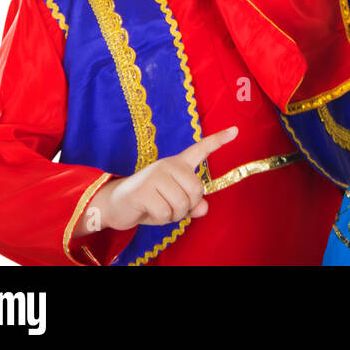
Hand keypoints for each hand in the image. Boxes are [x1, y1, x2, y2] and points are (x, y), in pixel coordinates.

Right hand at [87, 126, 237, 232]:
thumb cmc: (148, 203)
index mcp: (178, 164)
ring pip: (182, 204)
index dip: (219, 140)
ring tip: (158, 208)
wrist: (114, 205)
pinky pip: (166, 213)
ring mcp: (155, 176)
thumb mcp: (173, 204)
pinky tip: (148, 211)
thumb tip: (204, 208)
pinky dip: (161, 219)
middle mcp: (168, 165)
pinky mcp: (144, 190)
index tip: (236, 130)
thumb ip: (192, 205)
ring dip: (173, 215)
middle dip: (187, 207)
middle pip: (196, 191)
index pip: (201, 149)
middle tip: (170, 206)